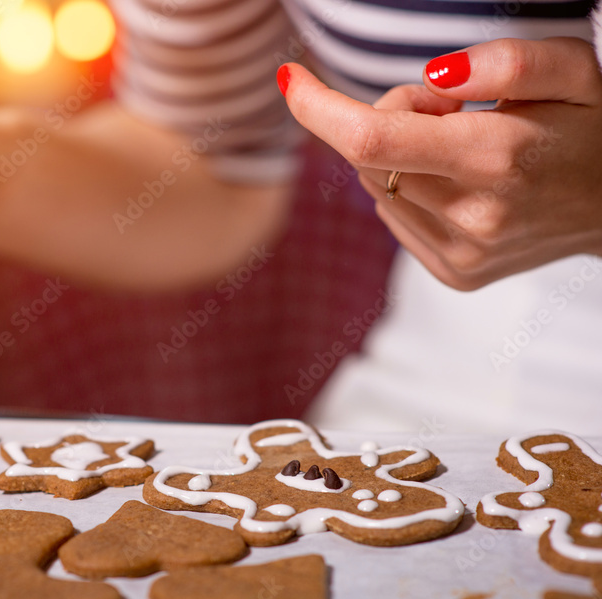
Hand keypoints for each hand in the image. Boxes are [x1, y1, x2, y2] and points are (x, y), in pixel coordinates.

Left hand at [280, 37, 601, 289]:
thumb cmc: (592, 128)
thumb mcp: (572, 71)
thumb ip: (507, 61)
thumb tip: (432, 78)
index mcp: (495, 156)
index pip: (369, 137)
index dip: (317, 107)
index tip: (291, 78)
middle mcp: (473, 215)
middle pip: (366, 158)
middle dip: (390, 119)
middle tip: (452, 111)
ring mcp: (463, 253)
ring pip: (375, 189)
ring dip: (400, 158)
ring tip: (465, 150)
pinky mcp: (455, 274)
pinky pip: (393, 218)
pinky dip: (410, 192)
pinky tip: (462, 185)